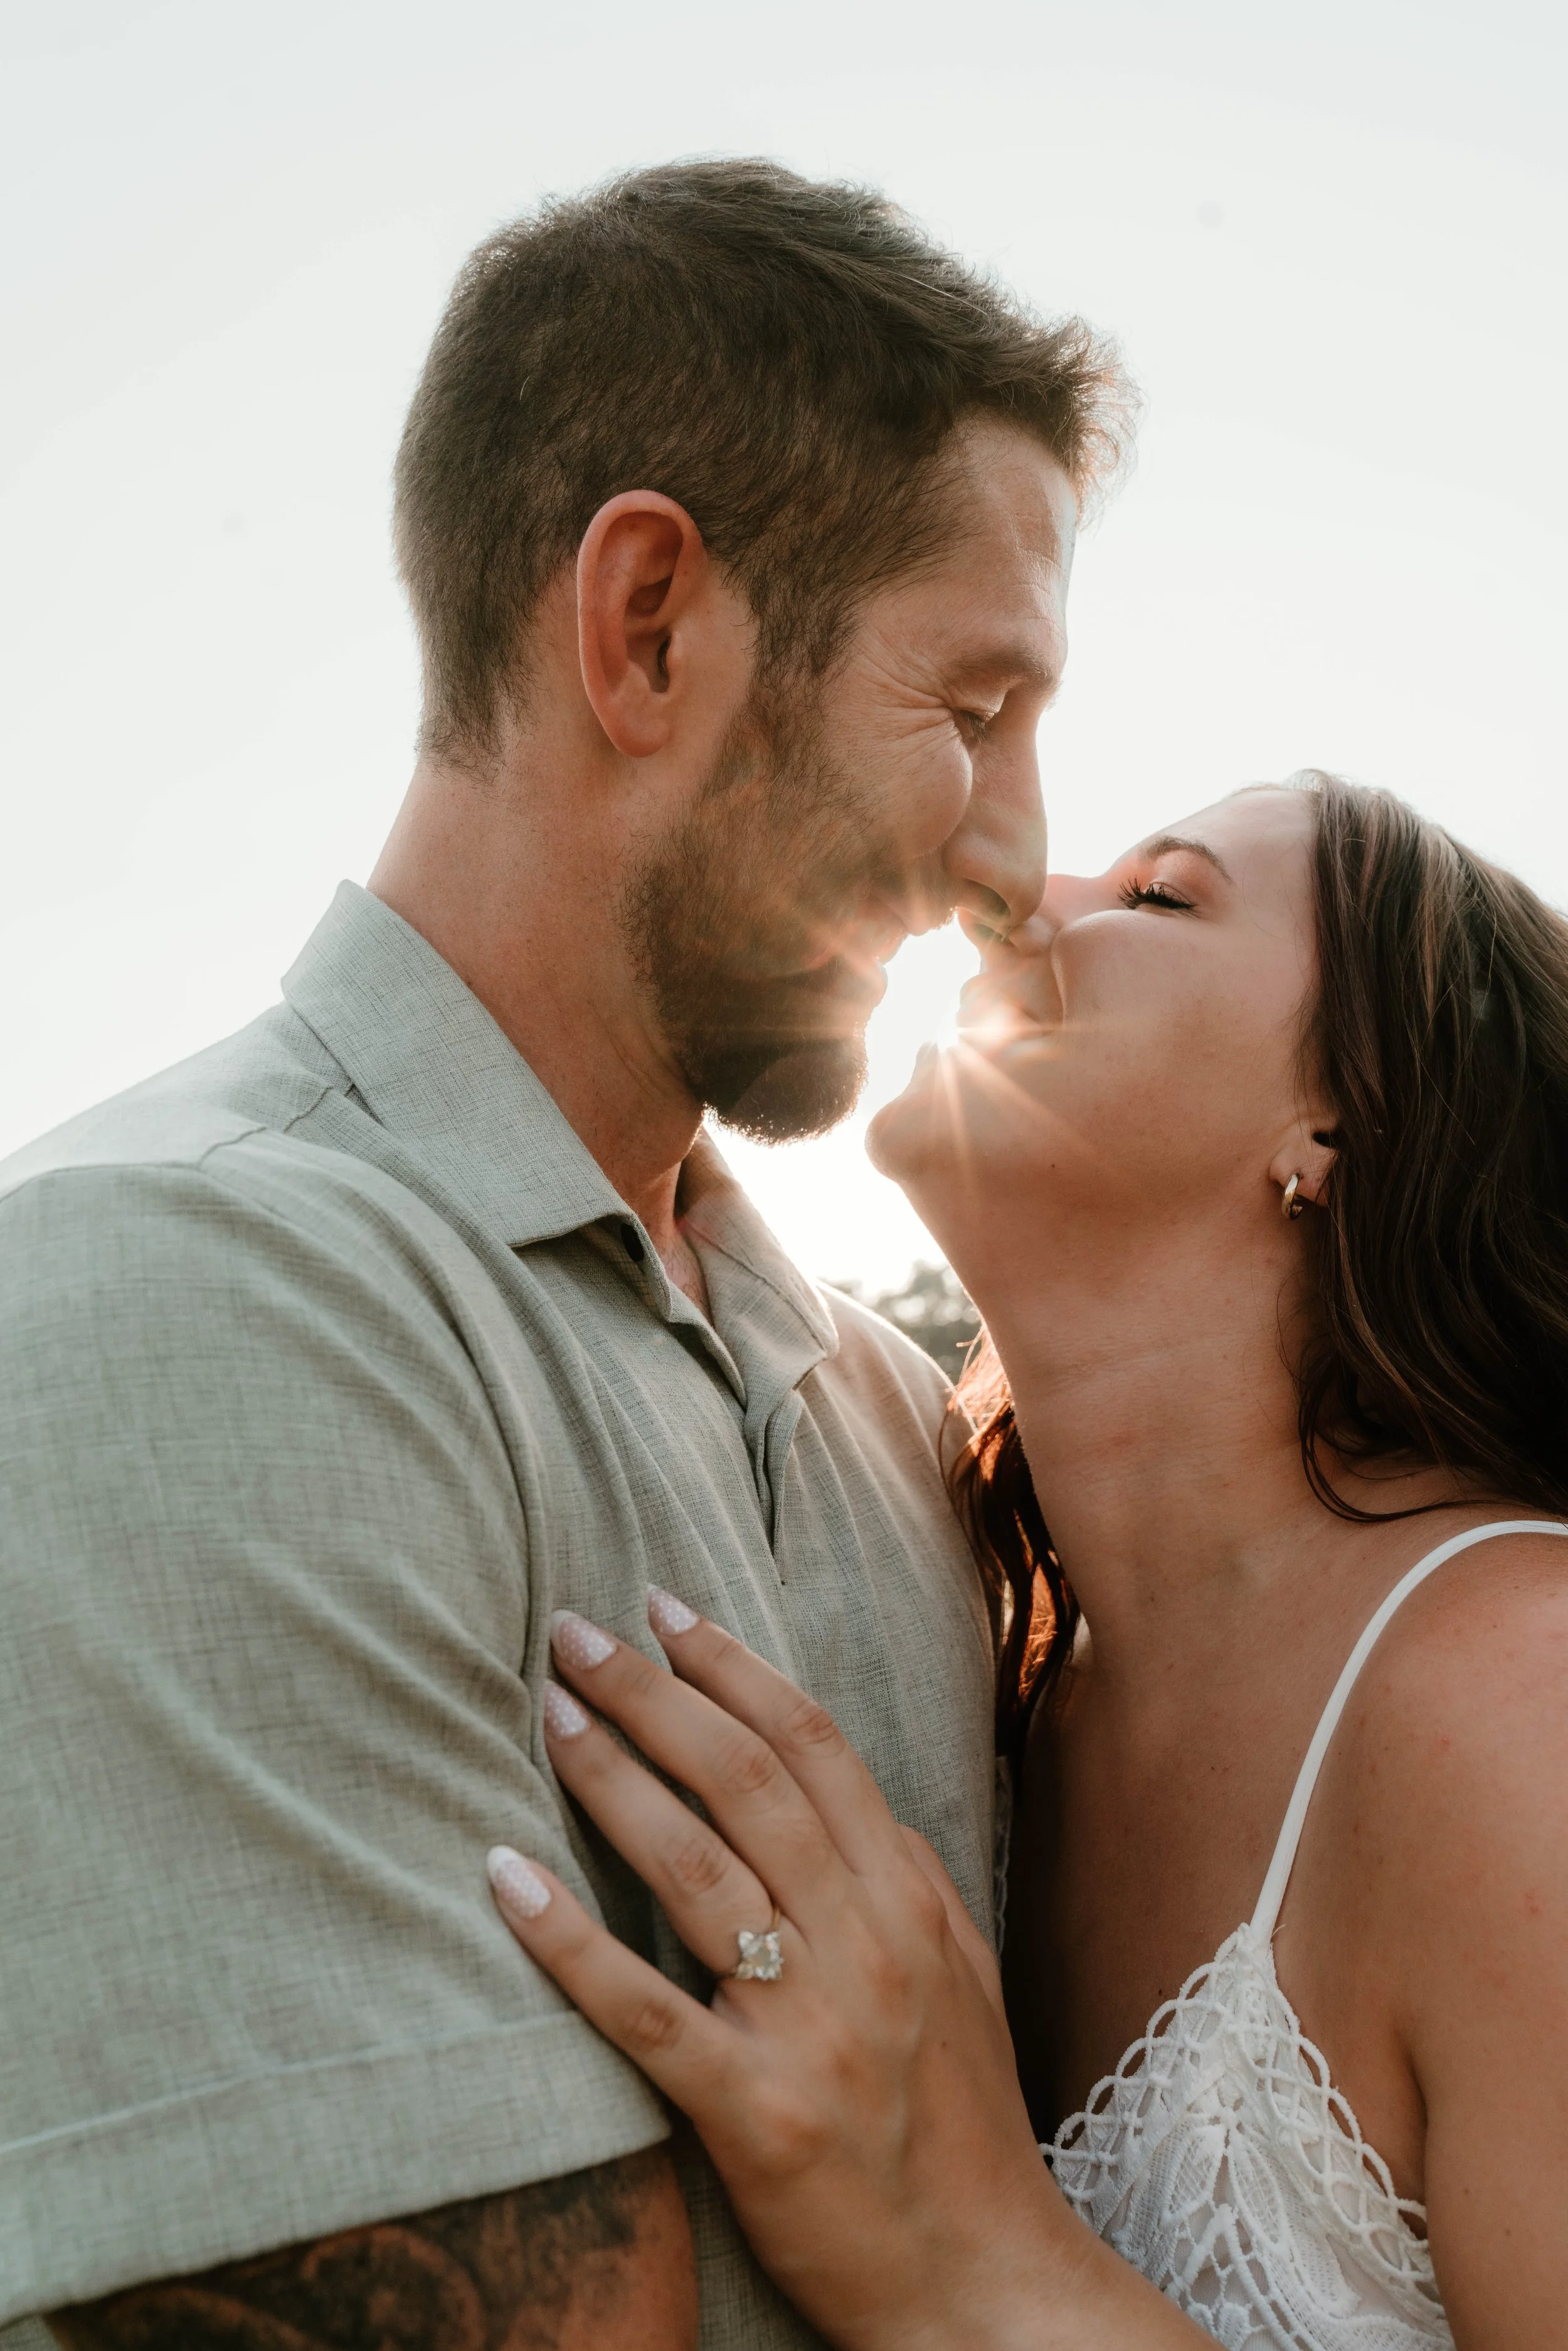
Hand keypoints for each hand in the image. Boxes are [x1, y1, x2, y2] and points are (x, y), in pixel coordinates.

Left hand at [484, 1595, 1197, 2350]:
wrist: (981, 2279)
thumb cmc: (961, 2120)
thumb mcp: (960, 1972)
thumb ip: (906, 1875)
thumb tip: (851, 1797)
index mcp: (904, 1898)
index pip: (813, 1744)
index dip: (733, 1664)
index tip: (664, 1607)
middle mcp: (861, 1941)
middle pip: (744, 1778)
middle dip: (652, 1692)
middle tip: (573, 1632)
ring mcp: (806, 2026)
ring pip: (693, 1867)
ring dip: (610, 1777)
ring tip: (548, 1713)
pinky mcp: (751, 2114)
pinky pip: (643, 2011)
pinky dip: (567, 1940)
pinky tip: (504, 1878)